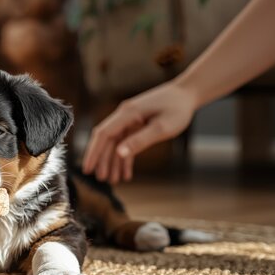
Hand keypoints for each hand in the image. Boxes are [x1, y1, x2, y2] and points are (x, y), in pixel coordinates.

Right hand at [82, 81, 198, 183]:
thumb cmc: (177, 108)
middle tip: (100, 179)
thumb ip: (140, 140)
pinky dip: (125, 157)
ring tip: (113, 180)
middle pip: (106, 140)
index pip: (103, 134)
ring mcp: (130, 120)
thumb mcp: (161, 128)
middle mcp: (124, 115)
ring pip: (115, 143)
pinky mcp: (136, 124)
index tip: (87, 168)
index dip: (93, 152)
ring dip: (113, 161)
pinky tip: (126, 173)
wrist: (187, 94)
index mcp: (127, 113)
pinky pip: (126, 142)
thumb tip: (120, 153)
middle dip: (102, 160)